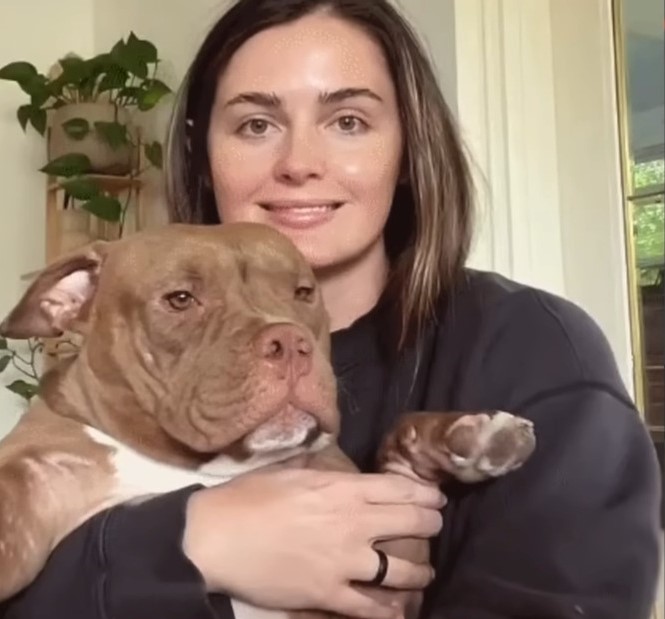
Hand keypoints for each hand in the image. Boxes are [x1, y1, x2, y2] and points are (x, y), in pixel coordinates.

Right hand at [182, 468, 444, 618]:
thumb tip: (337, 471)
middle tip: (436, 524)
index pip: (398, 488)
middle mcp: (352, 523)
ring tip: (426, 572)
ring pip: (399, 570)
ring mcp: (343, 562)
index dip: (424, 493)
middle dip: (430, 523)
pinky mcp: (328, 594)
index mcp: (342, 489)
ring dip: (419, 571)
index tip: (436, 497)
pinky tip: (400, 612)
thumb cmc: (248, 497)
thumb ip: (322, 471)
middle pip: (409, 523)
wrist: (217, 537)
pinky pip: (369, 608)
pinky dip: (388, 612)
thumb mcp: (289, 471)